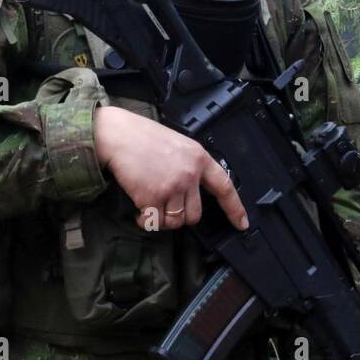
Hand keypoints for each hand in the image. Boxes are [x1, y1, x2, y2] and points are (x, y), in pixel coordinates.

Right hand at [92, 106, 247, 232]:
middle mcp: (189, 174)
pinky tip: (140, 210)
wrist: (118, 135)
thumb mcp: (179, 144)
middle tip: (166, 204)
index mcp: (199, 158)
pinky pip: (154, 222)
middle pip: (195, 214)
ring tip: (152, 204)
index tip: (242, 224)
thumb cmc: (144, 137)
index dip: (234, 208)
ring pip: (175, 222)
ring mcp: (171, 187)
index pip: (224, 187)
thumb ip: (191, 164)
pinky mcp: (151, 198)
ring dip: (163, 219)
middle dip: (181, 215)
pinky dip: (146, 221)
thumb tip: (194, 189)